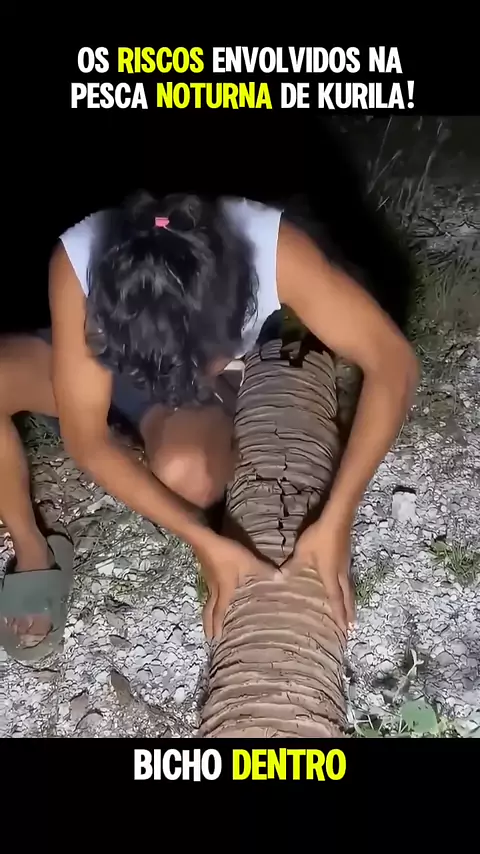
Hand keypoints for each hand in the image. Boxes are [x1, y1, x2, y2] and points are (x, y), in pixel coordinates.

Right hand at [194, 533, 279, 640]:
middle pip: (209, 611)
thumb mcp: (248, 560)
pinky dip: (212, 602)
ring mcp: (209, 581)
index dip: (217, 626)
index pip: (219, 612)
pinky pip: (209, 593)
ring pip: (208, 602)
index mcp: (224, 591)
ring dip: (209, 614)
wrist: (204, 539)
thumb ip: (264, 569)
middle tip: (209, 638)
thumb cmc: (226, 553)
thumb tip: (282, 579)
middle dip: (209, 625)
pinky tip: (216, 598)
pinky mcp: (208, 572)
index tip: (215, 640)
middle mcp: (215, 589)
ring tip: (211, 623)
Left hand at [281, 516, 354, 632]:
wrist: (337, 519)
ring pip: (349, 588)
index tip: (345, 629)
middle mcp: (341, 574)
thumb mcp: (302, 552)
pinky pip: (348, 580)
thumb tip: (280, 579)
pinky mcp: (346, 558)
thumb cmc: (319, 538)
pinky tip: (344, 589)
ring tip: (351, 613)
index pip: (336, 599)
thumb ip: (292, 566)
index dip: (339, 614)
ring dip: (350, 602)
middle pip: (347, 597)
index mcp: (331, 576)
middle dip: (349, 613)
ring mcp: (345, 565)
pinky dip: (348, 590)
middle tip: (353, 627)